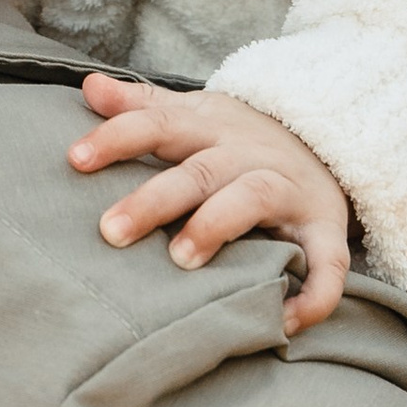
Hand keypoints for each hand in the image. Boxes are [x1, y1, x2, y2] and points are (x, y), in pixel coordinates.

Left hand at [69, 76, 352, 331]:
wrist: (331, 142)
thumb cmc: (241, 141)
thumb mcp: (196, 114)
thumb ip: (144, 105)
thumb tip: (89, 86)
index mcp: (210, 128)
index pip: (159, 124)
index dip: (118, 138)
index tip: (75, 159)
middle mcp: (248, 155)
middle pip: (199, 170)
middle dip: (156, 199)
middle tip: (110, 231)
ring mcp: (290, 189)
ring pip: (252, 198)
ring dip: (217, 225)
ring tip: (181, 258)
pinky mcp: (326, 227)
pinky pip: (328, 260)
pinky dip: (315, 292)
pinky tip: (285, 320)